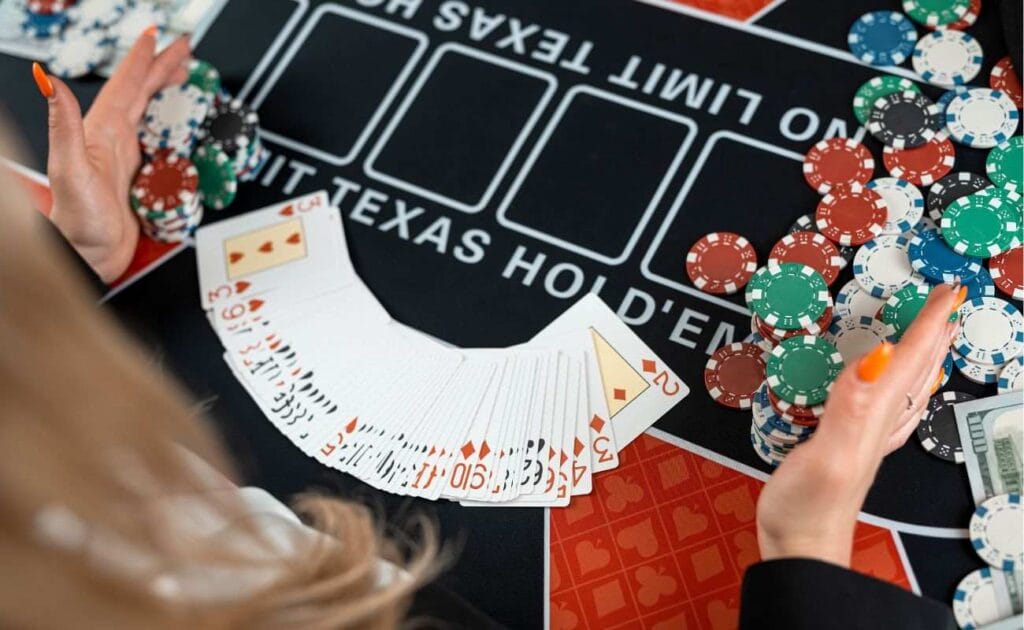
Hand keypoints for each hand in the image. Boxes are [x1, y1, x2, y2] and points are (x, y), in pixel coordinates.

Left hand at [34, 30, 190, 282]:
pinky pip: (161, 146)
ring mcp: (127, 160)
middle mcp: (114, 142)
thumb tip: (49, 81)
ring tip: (182, 77)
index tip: (157, 36)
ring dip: (166, 94)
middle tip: (183, 49)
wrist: (87, 260)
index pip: (126, 86)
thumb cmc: (77, 224)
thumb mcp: (69, 170)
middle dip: (162, 68)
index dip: (142, 59)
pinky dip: (173, 129)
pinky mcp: (139, 181)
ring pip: (151, 116)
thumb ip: (64, 125)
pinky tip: (178, 129)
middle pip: (142, 94)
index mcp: (102, 134)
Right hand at [756, 283, 966, 566]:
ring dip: (924, 354)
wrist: (800, 548)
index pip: (909, 359)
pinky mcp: (849, 444)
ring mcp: (867, 436)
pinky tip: (890, 385)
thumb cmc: (809, 508)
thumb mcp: (828, 453)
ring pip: (908, 387)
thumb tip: (878, 355)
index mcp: (875, 416)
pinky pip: (887, 404)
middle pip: (918, 369)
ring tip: (934, 332)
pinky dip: (898, 384)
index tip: (949, 290)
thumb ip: (852, 405)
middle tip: (951, 300)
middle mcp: (878, 423)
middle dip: (936, 331)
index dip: (931, 322)